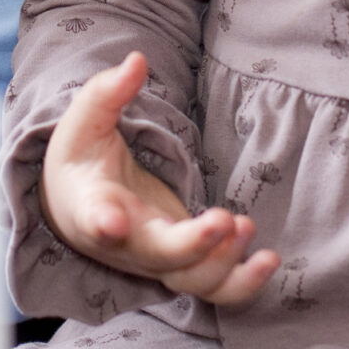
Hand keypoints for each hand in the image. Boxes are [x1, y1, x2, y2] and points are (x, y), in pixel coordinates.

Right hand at [39, 52, 280, 305]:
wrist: (78, 207)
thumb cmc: (82, 160)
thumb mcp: (84, 122)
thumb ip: (106, 92)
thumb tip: (136, 60)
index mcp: (93, 206)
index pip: (95, 218)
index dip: (103, 224)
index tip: (112, 223)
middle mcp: (128, 243)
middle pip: (160, 257)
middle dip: (193, 245)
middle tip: (224, 218)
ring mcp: (159, 259)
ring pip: (192, 280)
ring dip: (224, 263)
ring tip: (246, 227)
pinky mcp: (186, 262)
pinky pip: (214, 287)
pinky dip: (242, 284)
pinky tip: (269, 260)